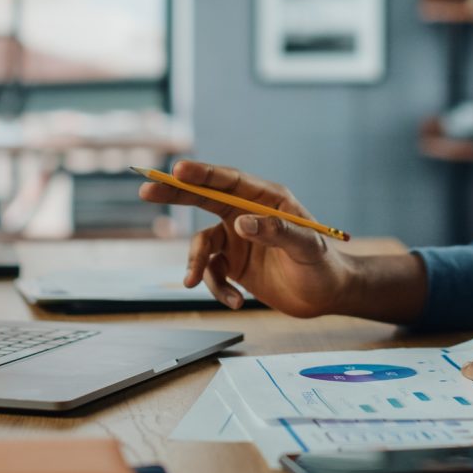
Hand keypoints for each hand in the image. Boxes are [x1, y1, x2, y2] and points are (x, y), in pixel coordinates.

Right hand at [139, 160, 355, 316]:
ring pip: (202, 245)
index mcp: (267, 199)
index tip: (179, 170)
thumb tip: (241, 223)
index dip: (203, 174)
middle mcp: (247, 213)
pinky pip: (211, 272)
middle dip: (176, 194)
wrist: (325, 295)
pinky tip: (235, 302)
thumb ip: (276, 232)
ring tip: (193, 283)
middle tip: (146, 189)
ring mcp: (237, 238)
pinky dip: (216, 288)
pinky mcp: (233, 263)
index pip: (229, 181)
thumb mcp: (305, 248)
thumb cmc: (322, 265)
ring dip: (196, 264)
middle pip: (204, 199)